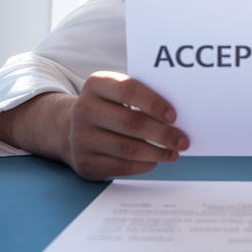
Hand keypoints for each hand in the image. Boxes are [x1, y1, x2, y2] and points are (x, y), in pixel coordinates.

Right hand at [0, 71, 188, 181]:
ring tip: (174, 152)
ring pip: (127, 148)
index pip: (128, 90)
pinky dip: (142, 165)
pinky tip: (154, 161)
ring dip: (156, 152)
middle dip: (162, 133)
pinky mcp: (84, 162)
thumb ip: (140, 96)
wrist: (69, 130)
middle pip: (130, 123)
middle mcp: (84, 109)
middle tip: (183, 140)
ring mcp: (80, 138)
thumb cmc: (108, 107)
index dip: (154, 103)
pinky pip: (120, 166)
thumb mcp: (115, 92)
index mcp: (96, 84)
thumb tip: (179, 114)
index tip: (174, 116)